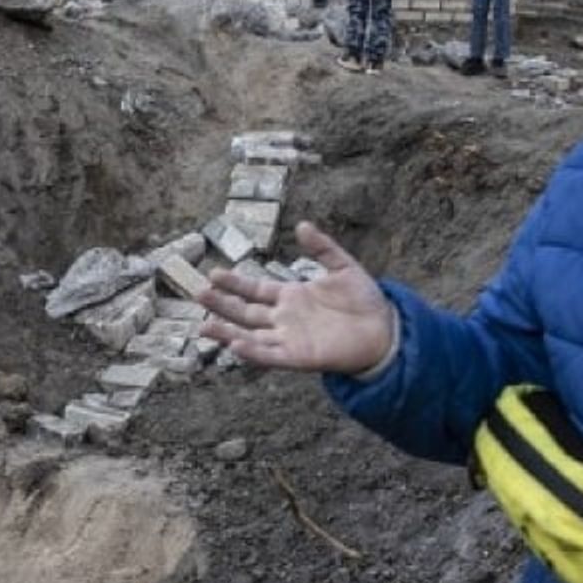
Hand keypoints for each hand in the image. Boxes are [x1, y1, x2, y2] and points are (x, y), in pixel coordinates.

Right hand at [197, 222, 396, 373]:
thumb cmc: (365, 301)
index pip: (254, 289)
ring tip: (202, 326)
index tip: (213, 273)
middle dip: (221, 304)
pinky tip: (235, 344)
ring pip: (249, 335)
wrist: (385, 331)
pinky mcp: (298, 357)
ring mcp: (289, 339)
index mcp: (290, 296)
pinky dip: (252, 352)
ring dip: (226, 332)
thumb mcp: (344, 267)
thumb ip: (322, 248)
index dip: (234, 283)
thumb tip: (302, 225)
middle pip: (244, 312)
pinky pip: (270, 355)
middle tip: (197, 293)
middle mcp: (284, 319)